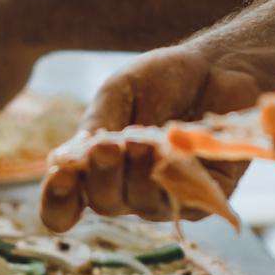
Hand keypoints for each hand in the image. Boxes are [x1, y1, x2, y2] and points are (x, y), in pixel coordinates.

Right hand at [40, 45, 259, 231]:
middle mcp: (128, 192)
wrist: (216, 68)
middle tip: (106, 148)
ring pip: (142, 204)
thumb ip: (97, 125)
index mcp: (98, 171)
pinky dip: (173, 176)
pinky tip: (171, 150)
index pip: (66, 206)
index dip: (57, 201)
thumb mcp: (119, 93)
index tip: (59, 178)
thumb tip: (73, 158)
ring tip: (143, 140)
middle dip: (101, 177)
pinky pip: (181, 202)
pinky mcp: (203, 200)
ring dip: (138, 174)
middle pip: (104, 204)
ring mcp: (165, 199)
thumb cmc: (162, 82)